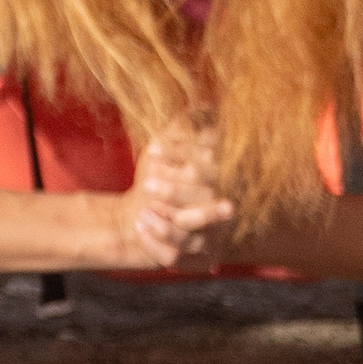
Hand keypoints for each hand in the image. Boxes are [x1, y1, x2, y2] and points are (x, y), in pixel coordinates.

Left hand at [114, 125, 237, 272]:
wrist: (146, 209)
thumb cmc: (160, 173)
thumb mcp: (172, 146)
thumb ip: (184, 129)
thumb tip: (200, 103)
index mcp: (221, 185)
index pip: (210, 173)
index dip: (183, 162)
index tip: (154, 152)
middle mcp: (222, 214)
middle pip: (207, 208)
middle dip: (175, 194)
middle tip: (148, 184)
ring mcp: (209, 240)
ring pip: (192, 238)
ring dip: (166, 227)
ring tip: (143, 213)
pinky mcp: (193, 260)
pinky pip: (176, 258)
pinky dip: (156, 246)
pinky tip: (140, 229)